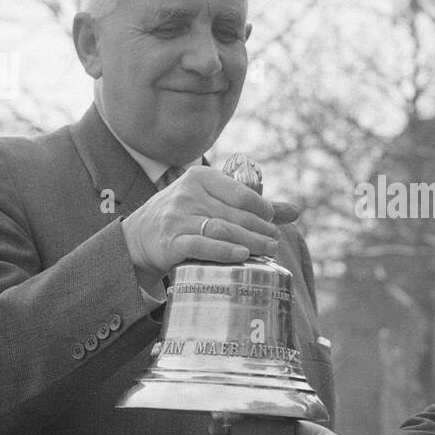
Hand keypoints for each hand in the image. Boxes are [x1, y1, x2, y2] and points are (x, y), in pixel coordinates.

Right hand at [122, 166, 298, 273]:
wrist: (139, 236)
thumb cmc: (185, 216)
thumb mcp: (213, 201)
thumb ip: (252, 206)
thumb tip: (295, 211)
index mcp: (200, 177)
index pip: (240, 191)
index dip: (262, 208)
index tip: (273, 221)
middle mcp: (187, 194)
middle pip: (235, 213)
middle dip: (260, 229)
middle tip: (275, 241)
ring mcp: (177, 218)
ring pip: (222, 229)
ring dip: (250, 241)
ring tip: (268, 250)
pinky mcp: (170, 242)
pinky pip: (202, 246)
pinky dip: (224, 252)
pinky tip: (242, 256)